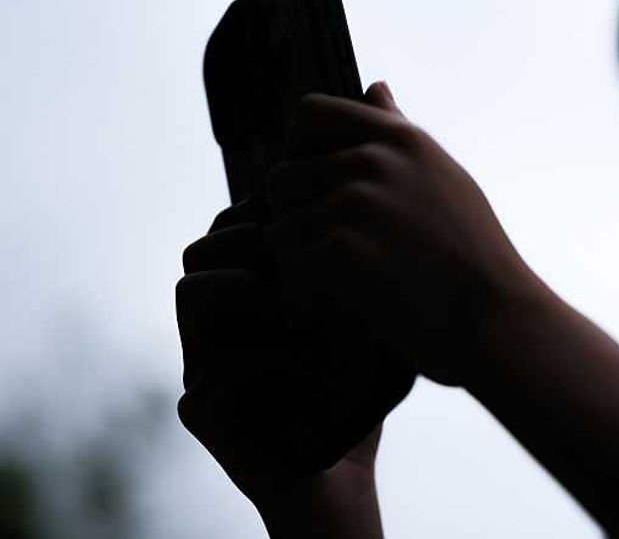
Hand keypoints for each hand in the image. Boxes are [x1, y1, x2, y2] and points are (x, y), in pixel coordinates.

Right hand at [176, 199, 385, 534]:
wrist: (344, 472)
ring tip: (298, 308)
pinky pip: (211, 368)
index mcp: (243, 299)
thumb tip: (356, 212)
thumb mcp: (363, 321)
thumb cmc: (357, 391)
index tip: (314, 222)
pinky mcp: (200, 411)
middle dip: (251, 242)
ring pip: (190, 293)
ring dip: (249, 287)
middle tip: (298, 259)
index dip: (265, 214)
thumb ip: (352, 271)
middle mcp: (213, 327)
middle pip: (200, 251)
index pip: (230, 227)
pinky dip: (266, 359)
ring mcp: (200, 366)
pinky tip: (306, 369)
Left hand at [264, 81, 539, 386]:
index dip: (298, 152)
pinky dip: (304, 298)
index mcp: (401, 139)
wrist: (497, 319)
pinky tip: (338, 311)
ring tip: (339, 290)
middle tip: (329, 261)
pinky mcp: (341, 247)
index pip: (310, 113)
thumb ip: (398, 132)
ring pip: (280, 228)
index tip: (315, 190)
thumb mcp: (443, 177)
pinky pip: (289, 268)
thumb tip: (375, 86)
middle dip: (295, 222)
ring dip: (299, 265)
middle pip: (283, 178)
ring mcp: (356, 201)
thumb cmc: (475, 259)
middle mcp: (375, 160)